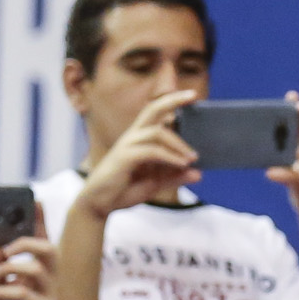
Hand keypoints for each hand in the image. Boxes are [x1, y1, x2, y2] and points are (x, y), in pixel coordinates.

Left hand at [0, 228, 60, 299]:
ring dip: (7, 270)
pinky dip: (3, 291)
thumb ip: (0, 266)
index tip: (35, 200)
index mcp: (39, 272)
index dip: (40, 221)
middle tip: (5, 248)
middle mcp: (50, 283)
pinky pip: (24, 294)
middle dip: (26, 242)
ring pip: (36, 270)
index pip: (44, 241)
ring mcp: (49, 298)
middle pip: (50, 250)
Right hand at [74, 91, 198, 219]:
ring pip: (157, 133)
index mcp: (139, 138)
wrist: (99, 204)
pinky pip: (151, 151)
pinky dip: (169, 156)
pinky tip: (182, 165)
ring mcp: (127, 145)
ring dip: (178, 144)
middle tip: (194, 95)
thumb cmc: (123, 190)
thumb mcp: (155, 184)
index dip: (171, 101)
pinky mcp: (124, 157)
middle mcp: (132, 137)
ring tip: (193, 158)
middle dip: (172, 100)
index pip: (154, 113)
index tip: (192, 95)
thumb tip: (199, 174)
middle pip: (152, 109)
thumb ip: (175, 177)